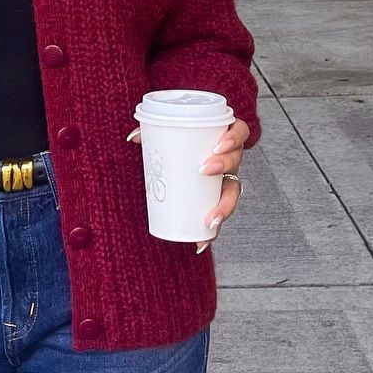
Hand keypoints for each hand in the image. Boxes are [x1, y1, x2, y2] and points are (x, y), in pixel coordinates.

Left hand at [127, 116, 253, 253]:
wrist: (185, 154)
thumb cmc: (182, 139)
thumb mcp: (170, 131)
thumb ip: (153, 130)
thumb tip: (133, 138)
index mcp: (223, 136)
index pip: (240, 131)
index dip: (233, 138)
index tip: (217, 145)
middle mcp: (231, 157)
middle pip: (237, 160)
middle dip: (224, 165)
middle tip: (205, 170)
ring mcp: (226, 178)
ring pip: (233, 191)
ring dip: (224, 207)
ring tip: (209, 220)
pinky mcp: (217, 198)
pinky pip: (219, 214)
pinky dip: (211, 231)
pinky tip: (201, 242)